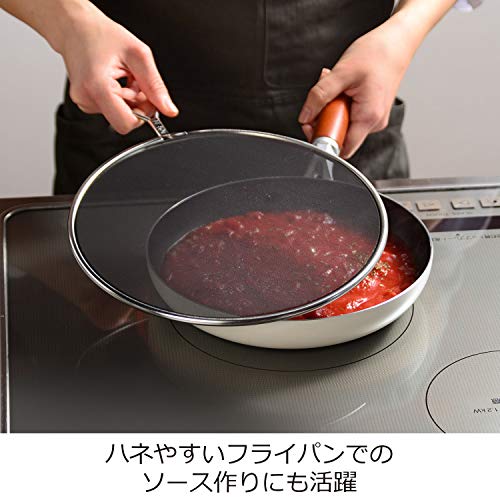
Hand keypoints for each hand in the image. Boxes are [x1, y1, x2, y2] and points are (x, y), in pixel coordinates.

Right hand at [59, 5, 177, 133]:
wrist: (75, 26)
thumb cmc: (101, 34)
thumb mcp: (138, 55)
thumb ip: (155, 86)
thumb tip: (168, 109)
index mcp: (98, 87)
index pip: (126, 124)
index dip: (143, 115)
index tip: (147, 99)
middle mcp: (87, 99)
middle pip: (124, 121)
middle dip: (137, 105)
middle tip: (136, 82)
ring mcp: (84, 102)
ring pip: (119, 115)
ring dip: (129, 99)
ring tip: (124, 76)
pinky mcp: (85, 102)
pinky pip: (111, 109)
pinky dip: (120, 97)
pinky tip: (116, 80)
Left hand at [299, 21, 413, 158]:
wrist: (398, 40)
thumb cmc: (378, 53)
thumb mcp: (342, 72)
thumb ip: (319, 96)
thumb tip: (305, 116)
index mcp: (369, 117)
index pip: (341, 149)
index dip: (322, 140)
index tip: (312, 123)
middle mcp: (374, 122)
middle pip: (339, 136)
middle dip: (325, 118)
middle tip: (324, 97)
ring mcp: (373, 118)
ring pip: (342, 124)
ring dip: (332, 107)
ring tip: (338, 86)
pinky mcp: (370, 111)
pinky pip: (349, 114)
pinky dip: (340, 102)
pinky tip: (344, 87)